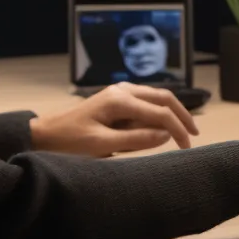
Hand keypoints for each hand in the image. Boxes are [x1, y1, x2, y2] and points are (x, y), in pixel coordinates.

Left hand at [29, 83, 199, 156]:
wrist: (44, 134)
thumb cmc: (69, 142)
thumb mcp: (102, 145)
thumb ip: (135, 140)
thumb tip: (166, 135)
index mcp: (120, 100)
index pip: (160, 113)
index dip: (178, 130)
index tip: (187, 147)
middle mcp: (122, 90)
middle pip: (164, 97)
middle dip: (181, 115)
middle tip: (194, 135)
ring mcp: (119, 92)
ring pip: (155, 98)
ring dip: (170, 113)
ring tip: (181, 132)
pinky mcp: (115, 99)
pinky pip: (144, 102)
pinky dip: (157, 113)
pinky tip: (159, 128)